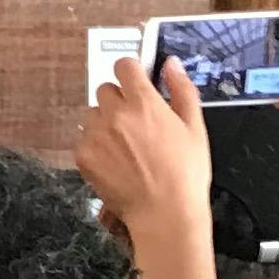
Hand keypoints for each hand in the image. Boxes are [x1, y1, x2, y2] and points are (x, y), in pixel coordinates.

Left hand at [75, 53, 212, 247]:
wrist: (164, 214)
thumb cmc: (185, 174)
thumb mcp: (195, 129)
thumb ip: (182, 90)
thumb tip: (171, 64)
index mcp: (144, 102)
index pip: (124, 66)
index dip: (131, 73)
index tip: (137, 84)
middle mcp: (115, 113)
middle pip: (106, 90)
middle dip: (119, 102)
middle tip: (136, 125)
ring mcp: (95, 134)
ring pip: (93, 115)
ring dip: (105, 124)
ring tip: (126, 148)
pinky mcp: (83, 155)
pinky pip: (84, 139)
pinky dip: (96, 147)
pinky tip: (116, 163)